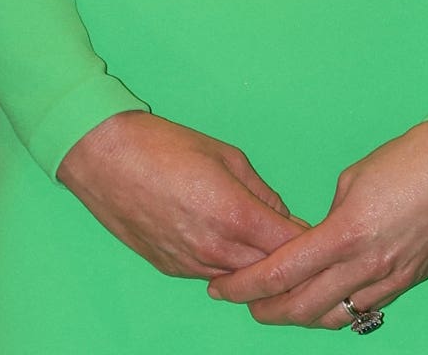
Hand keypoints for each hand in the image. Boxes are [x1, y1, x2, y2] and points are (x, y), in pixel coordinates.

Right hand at [53, 110, 305, 278]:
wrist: (104, 159)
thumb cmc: (165, 147)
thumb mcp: (228, 156)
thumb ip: (261, 192)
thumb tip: (282, 216)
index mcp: (236, 216)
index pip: (291, 247)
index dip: (311, 242)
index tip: (323, 233)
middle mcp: (215, 249)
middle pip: (270, 272)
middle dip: (290, 260)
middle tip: (303, 245)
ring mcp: (191, 264)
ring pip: (241, 280)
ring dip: (258, 267)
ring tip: (269, 246)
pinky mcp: (171, 269)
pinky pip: (212, 275)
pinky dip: (229, 266)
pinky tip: (232, 245)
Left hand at [209, 121, 427, 328]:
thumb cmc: (412, 157)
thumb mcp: (353, 178)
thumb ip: (328, 218)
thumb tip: (315, 239)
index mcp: (346, 233)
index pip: (280, 274)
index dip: (244, 286)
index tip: (222, 288)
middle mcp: (366, 265)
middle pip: (300, 307)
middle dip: (264, 309)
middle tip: (242, 301)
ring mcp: (391, 278)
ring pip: (332, 317)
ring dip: (299, 316)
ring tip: (279, 306)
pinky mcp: (410, 280)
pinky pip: (363, 308)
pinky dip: (336, 310)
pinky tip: (322, 301)